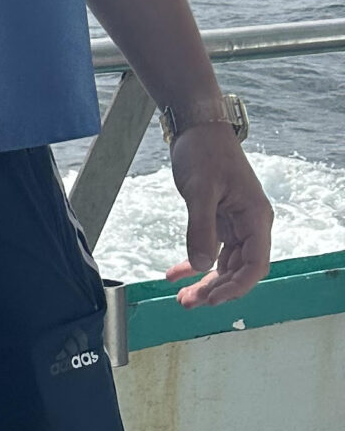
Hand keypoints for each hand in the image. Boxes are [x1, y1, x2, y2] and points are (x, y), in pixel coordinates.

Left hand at [166, 123, 272, 307]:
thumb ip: (201, 229)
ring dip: (204, 281)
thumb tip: (201, 264)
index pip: (255, 264)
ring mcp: (235, 223)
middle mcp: (250, 224)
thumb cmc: (205, 152)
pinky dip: (194, 262)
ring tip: (181, 298)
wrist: (198, 127)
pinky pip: (210, 249)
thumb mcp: (200, 191)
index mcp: (255, 218)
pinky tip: (174, 275)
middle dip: (215, 289)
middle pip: (238, 269)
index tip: (212, 300)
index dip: (236, 287)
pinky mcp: (218, 219)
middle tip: (188, 303)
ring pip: (224, 263)